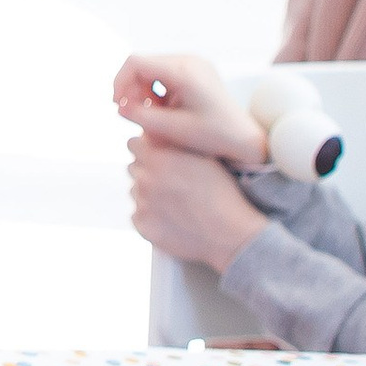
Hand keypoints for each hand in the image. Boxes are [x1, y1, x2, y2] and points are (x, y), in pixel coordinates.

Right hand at [113, 51, 266, 163]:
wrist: (246, 138)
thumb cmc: (215, 136)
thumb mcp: (174, 130)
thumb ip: (142, 116)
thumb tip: (119, 106)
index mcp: (184, 71)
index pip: (135, 63)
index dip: (120, 82)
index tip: (119, 105)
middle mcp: (188, 60)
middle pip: (142, 65)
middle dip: (133, 89)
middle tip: (135, 114)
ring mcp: (193, 62)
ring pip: (151, 69)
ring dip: (144, 90)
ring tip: (153, 114)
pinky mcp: (195, 69)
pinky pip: (163, 73)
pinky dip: (156, 90)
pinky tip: (165, 108)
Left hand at [128, 134, 267, 272]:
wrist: (232, 234)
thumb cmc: (223, 193)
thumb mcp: (203, 157)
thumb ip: (174, 141)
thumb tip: (153, 131)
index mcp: (157, 157)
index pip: (133, 144)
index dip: (147, 149)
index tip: (158, 156)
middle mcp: (144, 177)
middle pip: (133, 167)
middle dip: (147, 171)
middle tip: (169, 182)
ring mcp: (141, 202)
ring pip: (136, 191)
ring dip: (148, 194)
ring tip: (175, 203)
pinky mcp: (142, 225)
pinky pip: (138, 215)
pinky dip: (150, 216)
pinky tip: (172, 219)